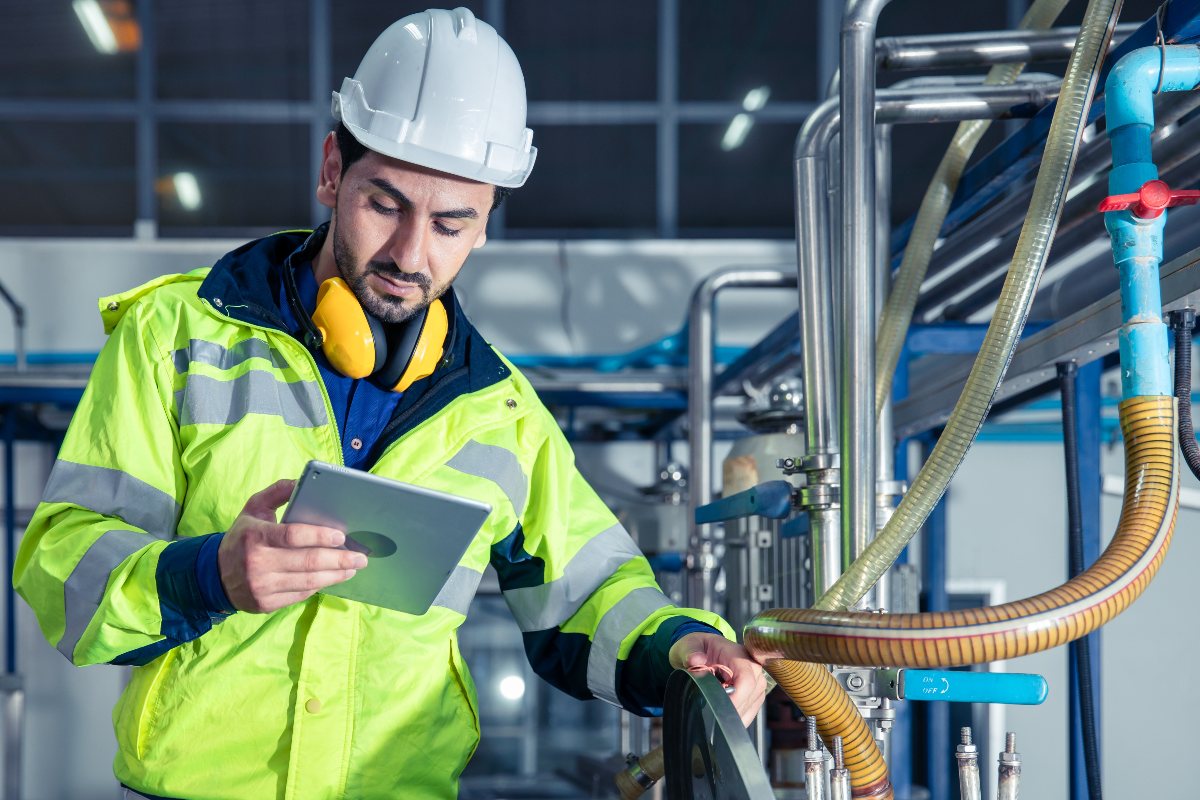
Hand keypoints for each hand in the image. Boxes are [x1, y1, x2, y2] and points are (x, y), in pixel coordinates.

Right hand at [218, 479, 365, 612]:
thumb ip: (278, 492)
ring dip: (336, 575)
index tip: (342, 536)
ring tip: (353, 568)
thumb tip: (302, 480)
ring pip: (309, 582)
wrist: (214, 575)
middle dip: (340, 560)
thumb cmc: (242, 537)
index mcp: (255, 536)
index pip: (293, 536)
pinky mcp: (265, 604)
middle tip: (361, 558)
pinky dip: (319, 586)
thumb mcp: (254, 508)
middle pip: (308, 562)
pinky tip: (333, 578)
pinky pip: (300, 595)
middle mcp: (257, 563)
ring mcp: (261, 586)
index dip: (320, 536)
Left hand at [668, 632, 766, 726]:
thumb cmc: (698, 648)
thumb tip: (696, 659)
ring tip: (712, 711)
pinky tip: (720, 715)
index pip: (746, 679)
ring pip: (750, 707)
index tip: (719, 708)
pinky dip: (734, 718)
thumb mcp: (688, 645)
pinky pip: (749, 713)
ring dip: (731, 715)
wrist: (703, 652)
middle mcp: (752, 668)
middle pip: (750, 696)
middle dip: (730, 709)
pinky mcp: (755, 696)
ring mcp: (756, 683)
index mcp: (738, 654)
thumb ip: (690, 651)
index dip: (736, 697)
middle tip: (709, 713)